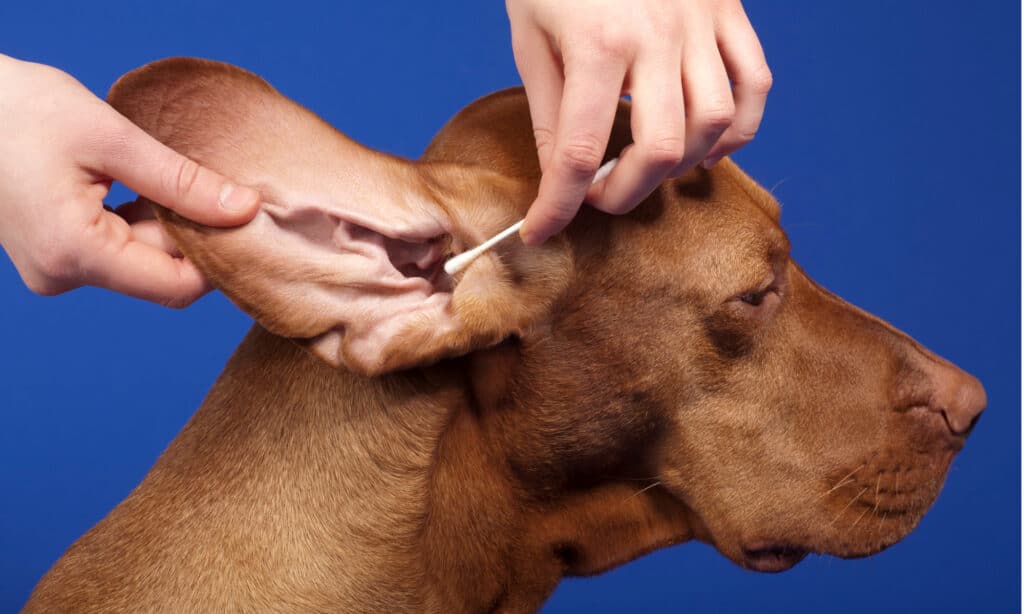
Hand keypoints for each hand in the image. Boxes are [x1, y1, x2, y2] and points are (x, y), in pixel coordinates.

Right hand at [0, 54, 259, 306]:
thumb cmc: (20, 110)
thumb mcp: (112, 138)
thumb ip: (182, 181)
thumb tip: (245, 209)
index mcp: (76, 254)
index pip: (177, 286)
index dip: (218, 257)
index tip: (242, 216)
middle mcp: (63, 275)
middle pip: (160, 272)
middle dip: (192, 232)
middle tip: (212, 185)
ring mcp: (56, 267)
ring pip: (140, 260)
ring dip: (165, 223)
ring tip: (166, 176)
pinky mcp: (54, 252)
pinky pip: (116, 248)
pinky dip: (139, 219)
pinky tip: (141, 183)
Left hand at [507, 0, 771, 243]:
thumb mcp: (531, 35)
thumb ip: (549, 109)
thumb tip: (559, 176)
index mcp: (597, 43)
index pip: (577, 152)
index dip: (557, 205)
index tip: (541, 231)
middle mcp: (657, 37)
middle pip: (660, 150)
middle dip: (624, 192)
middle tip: (596, 195)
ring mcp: (701, 24)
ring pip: (713, 124)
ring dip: (679, 165)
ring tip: (646, 167)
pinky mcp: (728, 13)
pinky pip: (752, 85)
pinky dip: (736, 129)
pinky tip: (705, 145)